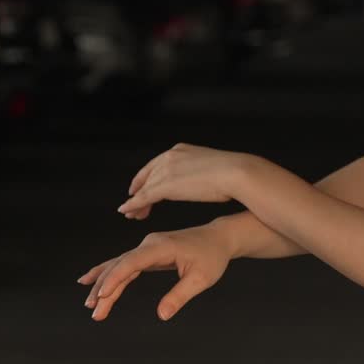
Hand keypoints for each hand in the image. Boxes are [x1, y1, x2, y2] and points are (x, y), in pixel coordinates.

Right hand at [77, 223, 232, 321]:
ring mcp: (147, 247)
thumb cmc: (212, 256)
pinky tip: (91, 282)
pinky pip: (124, 265)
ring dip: (104, 284)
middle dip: (105, 288)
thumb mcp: (202, 278)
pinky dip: (109, 274)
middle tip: (94, 312)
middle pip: (120, 266)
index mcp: (161, 246)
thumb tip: (162, 315)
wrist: (219, 238)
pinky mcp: (148, 253)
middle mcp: (150, 244)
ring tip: (90, 304)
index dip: (115, 278)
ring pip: (119, 266)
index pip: (132, 261)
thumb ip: (180, 296)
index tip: (102, 295)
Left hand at [117, 143, 255, 219]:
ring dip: (135, 202)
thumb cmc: (232, 173)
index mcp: (180, 150)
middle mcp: (169, 157)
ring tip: (131, 214)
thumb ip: (199, 171)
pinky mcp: (164, 185)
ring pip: (144, 189)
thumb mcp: (210, 166)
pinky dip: (133, 205)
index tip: (142, 188)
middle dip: (139, 191)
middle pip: (147, 176)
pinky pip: (143, 197)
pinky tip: (127, 211)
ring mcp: (166, 170)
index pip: (156, 165)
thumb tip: (202, 180)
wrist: (235, 173)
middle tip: (133, 204)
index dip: (147, 178)